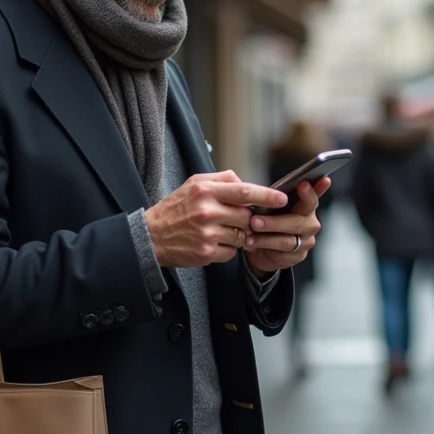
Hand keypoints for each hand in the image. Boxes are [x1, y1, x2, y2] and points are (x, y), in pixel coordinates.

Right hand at [144, 171, 288, 267]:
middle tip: (239, 219)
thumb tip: (247, 183)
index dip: (267, 196)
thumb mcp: (193, 184)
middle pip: (246, 216)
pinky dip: (227, 249)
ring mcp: (207, 233)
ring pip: (241, 235)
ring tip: (220, 231)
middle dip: (249, 219)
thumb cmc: (175, 208)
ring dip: (238, 235)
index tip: (282, 199)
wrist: (151, 236)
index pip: (245, 192)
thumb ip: (222, 180)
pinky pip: (231, 252)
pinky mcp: (206, 252)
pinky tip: (213, 243)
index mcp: (205, 190)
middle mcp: (207, 211)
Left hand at [243, 178, 331, 276]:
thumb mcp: (267, 204)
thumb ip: (263, 192)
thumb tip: (237, 174)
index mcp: (306, 206)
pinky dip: (264, 246)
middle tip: (255, 220)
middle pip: (297, 222)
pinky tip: (250, 243)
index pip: (311, 198)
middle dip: (274, 221)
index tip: (302, 184)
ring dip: (266, 237)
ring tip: (250, 233)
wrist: (264, 247)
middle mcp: (310, 223)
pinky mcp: (297, 256)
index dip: (309, 192)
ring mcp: (305, 241)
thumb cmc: (269, 219)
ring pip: (287, 240)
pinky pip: (281, 253)